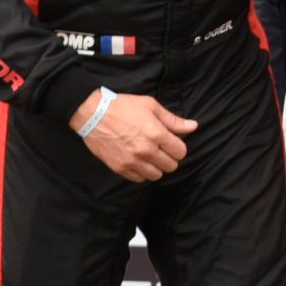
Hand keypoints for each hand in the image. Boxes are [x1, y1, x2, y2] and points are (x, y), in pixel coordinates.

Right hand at [73, 90, 195, 182]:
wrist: (92, 114)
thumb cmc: (123, 107)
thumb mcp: (151, 106)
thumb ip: (173, 120)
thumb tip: (193, 126)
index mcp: (157, 134)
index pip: (180, 152)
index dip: (179, 147)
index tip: (172, 143)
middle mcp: (146, 150)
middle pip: (171, 166)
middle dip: (170, 158)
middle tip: (162, 149)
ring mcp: (132, 161)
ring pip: (156, 175)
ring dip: (157, 167)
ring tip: (150, 156)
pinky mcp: (119, 167)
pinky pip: (139, 179)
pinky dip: (142, 173)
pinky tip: (139, 162)